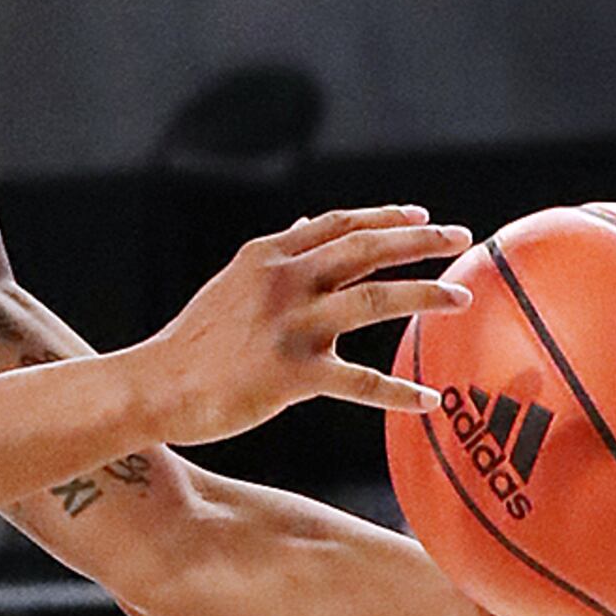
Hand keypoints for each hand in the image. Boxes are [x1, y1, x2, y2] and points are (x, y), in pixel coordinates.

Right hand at [134, 209, 470, 445]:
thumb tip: (304, 223)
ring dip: (425, 296)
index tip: (423, 215)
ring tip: (461, 299)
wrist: (154, 387)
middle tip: (462, 238)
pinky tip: (430, 399)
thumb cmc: (194, 342)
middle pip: (367, 248)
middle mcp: (283, 281)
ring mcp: (290, 325)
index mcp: (269, 256)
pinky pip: (361, 382)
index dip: (385, 216)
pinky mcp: (292, 374)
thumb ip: (274, 257)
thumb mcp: (232, 283)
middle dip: (420, 240)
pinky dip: (399, 391)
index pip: (339, 224)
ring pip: (374, 300)